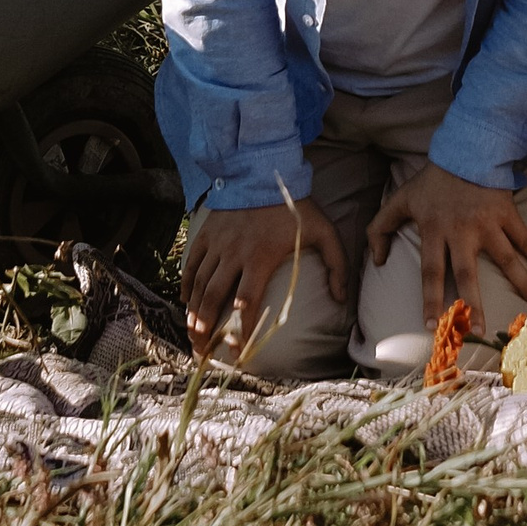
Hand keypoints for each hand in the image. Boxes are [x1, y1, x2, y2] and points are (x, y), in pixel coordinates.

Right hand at [182, 195, 347, 357]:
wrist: (264, 171)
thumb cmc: (295, 207)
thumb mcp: (324, 232)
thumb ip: (336, 265)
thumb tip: (341, 298)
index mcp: (260, 258)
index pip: (246, 302)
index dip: (240, 330)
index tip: (237, 353)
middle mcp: (234, 254)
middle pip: (214, 299)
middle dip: (206, 330)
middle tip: (202, 352)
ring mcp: (217, 244)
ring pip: (199, 285)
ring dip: (193, 313)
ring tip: (192, 336)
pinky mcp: (207, 234)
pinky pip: (192, 263)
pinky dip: (186, 283)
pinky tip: (185, 301)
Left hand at [367, 162, 526, 322]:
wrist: (464, 149)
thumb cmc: (432, 181)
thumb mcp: (401, 200)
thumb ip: (381, 229)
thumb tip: (378, 261)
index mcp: (434, 231)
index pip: (431, 272)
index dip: (431, 299)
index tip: (432, 325)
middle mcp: (461, 231)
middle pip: (468, 273)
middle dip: (473, 304)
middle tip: (480, 331)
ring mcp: (487, 223)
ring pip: (505, 258)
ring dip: (519, 280)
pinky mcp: (506, 212)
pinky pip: (523, 236)